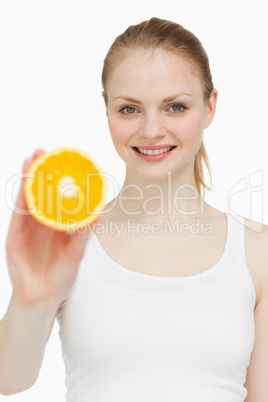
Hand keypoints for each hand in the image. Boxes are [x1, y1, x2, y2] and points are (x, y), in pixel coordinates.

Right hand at [5, 149, 90, 306]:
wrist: (41, 298)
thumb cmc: (60, 277)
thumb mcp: (76, 254)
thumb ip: (83, 236)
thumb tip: (99, 217)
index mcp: (57, 225)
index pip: (57, 197)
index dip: (58, 180)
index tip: (64, 161)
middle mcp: (41, 222)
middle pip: (40, 192)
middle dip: (41, 171)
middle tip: (44, 151)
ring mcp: (27, 228)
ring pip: (27, 197)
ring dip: (28, 177)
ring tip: (32, 158)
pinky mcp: (16, 236)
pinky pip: (19, 213)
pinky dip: (21, 196)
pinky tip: (24, 182)